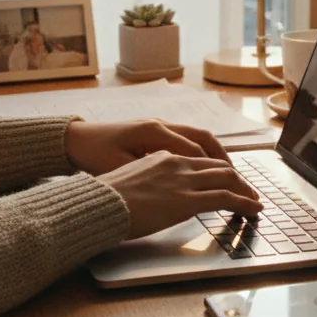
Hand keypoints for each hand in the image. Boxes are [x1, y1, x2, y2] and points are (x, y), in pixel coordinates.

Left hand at [65, 119, 228, 175]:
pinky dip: (203, 153)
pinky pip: (187, 140)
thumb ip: (152, 176)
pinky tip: (207, 169)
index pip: (198, 153)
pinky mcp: (155, 132)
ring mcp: (159, 126)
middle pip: (205, 141)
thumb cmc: (93, 155)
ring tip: (232, 176)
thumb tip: (182, 187)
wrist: (74, 141)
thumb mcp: (121, 169)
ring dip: (217, 156)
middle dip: (226, 162)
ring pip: (199, 138)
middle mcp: (161, 125)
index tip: (236, 191)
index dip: (219, 173)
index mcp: (155, 133)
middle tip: (243, 184)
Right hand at [98, 151, 262, 239]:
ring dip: (246, 191)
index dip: (217, 171)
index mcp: (162, 156)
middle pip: (219, 166)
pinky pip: (227, 198)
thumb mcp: (129, 180)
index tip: (225, 181)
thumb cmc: (106, 197)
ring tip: (256, 202)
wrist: (99, 203)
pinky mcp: (189, 200)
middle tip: (248, 191)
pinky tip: (254, 210)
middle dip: (237, 179)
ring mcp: (184, 180)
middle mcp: (177, 163)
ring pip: (228, 179)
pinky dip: (245, 203)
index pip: (199, 160)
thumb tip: (155, 196)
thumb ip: (149, 183)